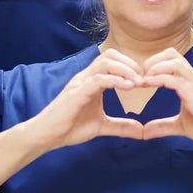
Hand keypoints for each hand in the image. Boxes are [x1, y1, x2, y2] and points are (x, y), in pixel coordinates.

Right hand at [27, 49, 147, 149]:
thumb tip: (141, 130)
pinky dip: (115, 80)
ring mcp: (80, 83)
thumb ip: (120, 126)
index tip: (145, 80)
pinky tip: (128, 87)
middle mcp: (86, 77)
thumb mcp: (101, 126)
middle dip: (130, 64)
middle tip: (144, 79)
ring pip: (105, 63)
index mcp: (92, 81)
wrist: (47, 137)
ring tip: (138, 83)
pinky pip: (98, 79)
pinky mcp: (76, 93)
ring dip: (125, 70)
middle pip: (110, 55)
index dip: (131, 66)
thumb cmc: (69, 128)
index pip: (113, 60)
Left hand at [141, 48, 192, 150]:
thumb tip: (145, 131)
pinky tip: (148, 85)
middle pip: (171, 53)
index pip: (171, 59)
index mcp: (190, 82)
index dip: (153, 64)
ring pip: (173, 61)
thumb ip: (164, 126)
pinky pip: (175, 78)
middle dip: (152, 61)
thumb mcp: (182, 126)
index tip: (141, 79)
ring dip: (154, 67)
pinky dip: (158, 78)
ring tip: (143, 80)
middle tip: (140, 77)